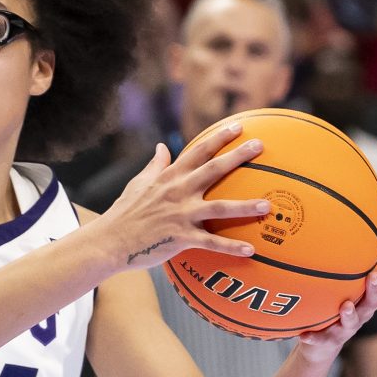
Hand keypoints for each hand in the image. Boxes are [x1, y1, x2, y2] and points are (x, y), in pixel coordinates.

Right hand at [102, 124, 270, 271]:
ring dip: (245, 207)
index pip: (197, 152)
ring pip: (219, 208)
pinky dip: (231, 247)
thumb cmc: (124, 213)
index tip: (238, 126)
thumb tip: (162, 146)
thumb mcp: (138, 183)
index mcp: (169, 178)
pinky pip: (210, 243)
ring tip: (268, 205)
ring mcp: (180, 215)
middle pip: (213, 170)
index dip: (219, 138)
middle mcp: (177, 192)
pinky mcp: (180, 238)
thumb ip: (155, 165)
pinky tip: (251, 250)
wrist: (109, 241)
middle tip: (261, 146)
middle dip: (238, 156)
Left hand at [297, 237, 376, 363]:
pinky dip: (314, 337)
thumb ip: (333, 265)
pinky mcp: (329, 342)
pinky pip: (321, 340)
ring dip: (350, 314)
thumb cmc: (328, 308)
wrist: (318, 346)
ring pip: (353, 322)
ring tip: (345, 306)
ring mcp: (346, 328)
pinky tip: (304, 335)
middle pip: (374, 301)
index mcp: (364, 297)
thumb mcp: (333, 286)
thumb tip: (324, 226)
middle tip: (373, 277)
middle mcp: (361, 312)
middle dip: (375, 289)